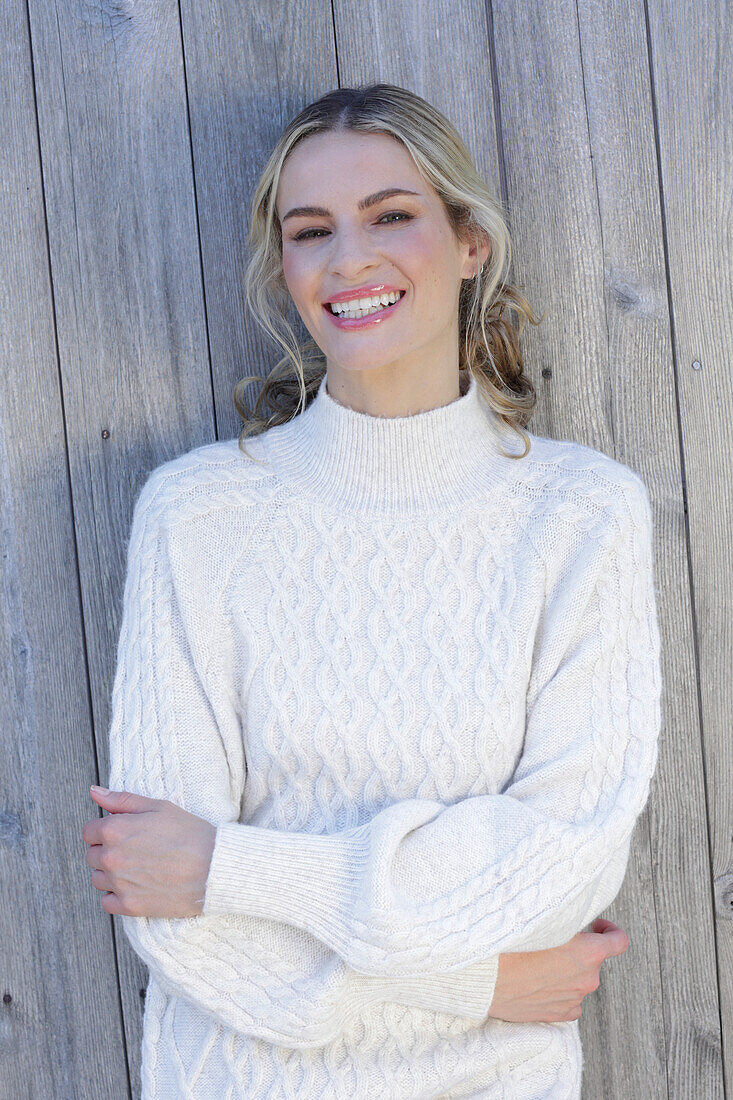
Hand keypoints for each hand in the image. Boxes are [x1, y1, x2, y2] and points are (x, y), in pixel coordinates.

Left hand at [82, 787, 216, 917]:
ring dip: (110, 873)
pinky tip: (135, 885)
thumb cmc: (189, 833)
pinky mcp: (129, 905)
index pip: (89, 831)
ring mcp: (119, 884)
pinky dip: (116, 895)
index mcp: (115, 830)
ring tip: (138, 867)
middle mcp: (111, 858)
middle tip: (135, 849)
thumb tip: (94, 792)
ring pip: (97, 879)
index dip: (104, 829)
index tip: (123, 832)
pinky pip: (106, 902)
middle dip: (107, 850)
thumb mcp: (158, 807)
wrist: (214, 867)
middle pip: (92, 855)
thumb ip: (122, 800)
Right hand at [488, 919, 629, 1022]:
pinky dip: (560, 990)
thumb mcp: (544, 921)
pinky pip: (570, 999)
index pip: (619, 942)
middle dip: (578, 950)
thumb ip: (567, 922)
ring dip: (567, 970)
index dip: (611, 931)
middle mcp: (587, 978)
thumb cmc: (512, 945)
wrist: (488, 978)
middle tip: (553, 940)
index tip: (598, 926)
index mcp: (588, 953)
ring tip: (539, 962)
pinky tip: (540, 982)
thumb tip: (573, 918)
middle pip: (593, 959)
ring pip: (579, 979)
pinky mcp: (560, 1014)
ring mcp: (575, 999)